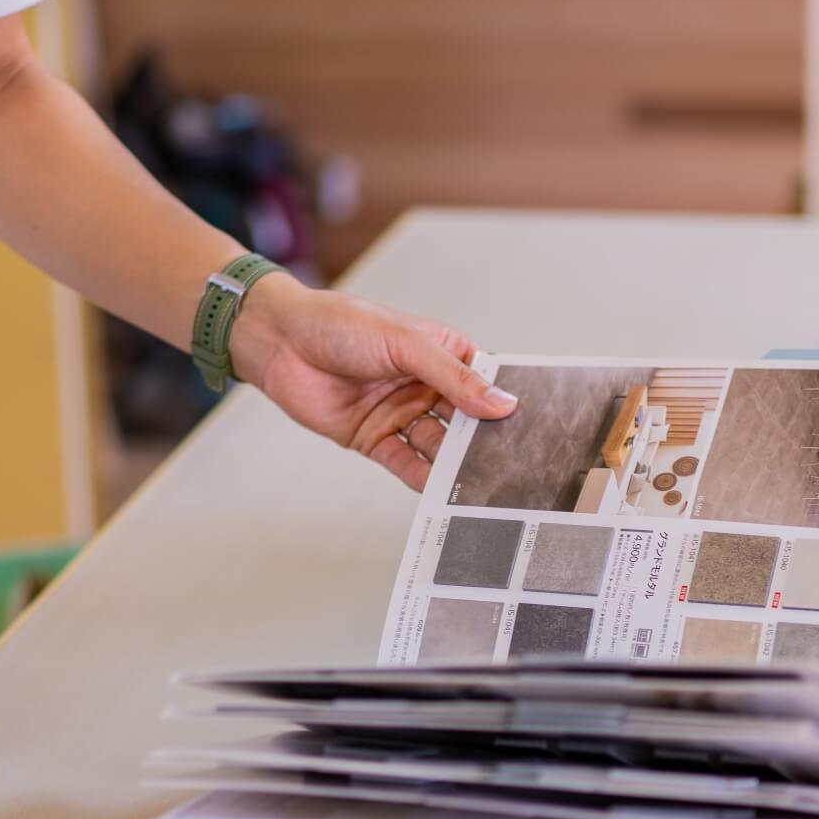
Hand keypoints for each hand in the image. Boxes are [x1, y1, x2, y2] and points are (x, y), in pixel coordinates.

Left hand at [226, 273, 516, 489]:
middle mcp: (427, 386)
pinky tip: (444, 494)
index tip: (538, 429)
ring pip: (440, 447)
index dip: (508, 405)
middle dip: (488, 443)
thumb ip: (454, 377)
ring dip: (459, 465)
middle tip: (518, 468)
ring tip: (485, 487)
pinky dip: (424, 479)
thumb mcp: (406, 344)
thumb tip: (503, 405)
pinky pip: (407, 463)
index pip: (486, 384)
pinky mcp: (375, 438)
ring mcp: (402, 413)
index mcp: (443, 353)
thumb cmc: (341, 324)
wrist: (279, 342)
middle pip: (467, 422)